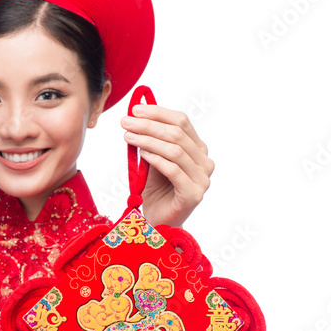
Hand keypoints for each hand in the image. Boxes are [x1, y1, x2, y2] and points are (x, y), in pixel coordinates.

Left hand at [120, 103, 214, 226]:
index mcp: (198, 149)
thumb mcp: (153, 158)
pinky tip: (141, 152)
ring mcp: (202, 179)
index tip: (135, 109)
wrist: (158, 221)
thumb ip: (152, 138)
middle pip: (177, 134)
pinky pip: (173, 169)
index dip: (158, 112)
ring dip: (148, 140)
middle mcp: (205, 162)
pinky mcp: (194, 194)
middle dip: (149, 125)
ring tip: (128, 136)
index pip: (182, 121)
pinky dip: (155, 158)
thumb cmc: (156, 189)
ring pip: (175, 150)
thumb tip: (138, 112)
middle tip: (125, 122)